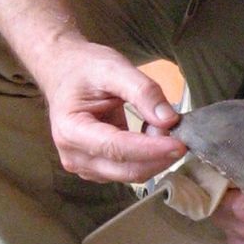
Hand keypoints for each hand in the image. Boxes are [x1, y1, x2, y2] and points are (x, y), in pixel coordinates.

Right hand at [36, 35, 184, 181]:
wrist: (63, 72)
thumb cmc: (84, 69)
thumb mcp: (114, 68)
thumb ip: (143, 91)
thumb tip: (169, 120)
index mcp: (71, 129)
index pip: (116, 148)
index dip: (151, 149)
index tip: (179, 144)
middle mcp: (74, 155)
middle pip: (126, 169)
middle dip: (158, 155)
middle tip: (180, 132)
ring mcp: (84, 166)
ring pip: (131, 174)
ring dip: (154, 157)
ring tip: (161, 126)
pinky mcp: (96, 170)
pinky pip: (128, 171)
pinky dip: (147, 158)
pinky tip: (149, 135)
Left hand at [211, 140, 243, 243]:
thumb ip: (238, 156)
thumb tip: (213, 151)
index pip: (208, 197)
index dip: (207, 179)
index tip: (210, 166)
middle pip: (215, 214)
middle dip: (215, 195)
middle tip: (222, 176)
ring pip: (227, 228)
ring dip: (226, 211)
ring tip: (234, 192)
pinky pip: (243, 239)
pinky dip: (239, 226)